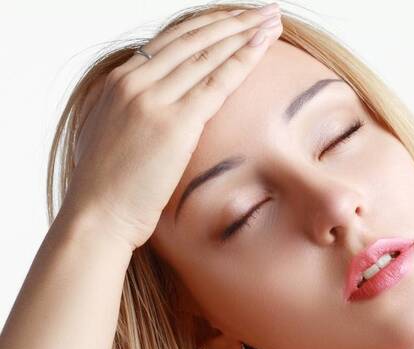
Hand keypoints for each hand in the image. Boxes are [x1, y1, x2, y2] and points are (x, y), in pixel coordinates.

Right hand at [64, 3, 281, 250]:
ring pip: (207, 54)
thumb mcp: (117, 137)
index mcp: (120, 82)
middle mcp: (134, 81)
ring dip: (244, 32)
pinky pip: (216, 82)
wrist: (96, 217)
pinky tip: (263, 45)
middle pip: (193, 38)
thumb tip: (161, 113)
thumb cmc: (108, 188)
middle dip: (233, 21)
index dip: (209, 26)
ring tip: (271, 19)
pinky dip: (243, 60)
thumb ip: (137, 114)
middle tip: (263, 10)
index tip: (234, 19)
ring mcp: (152, 99)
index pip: (173, 41)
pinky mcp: (174, 123)